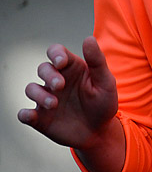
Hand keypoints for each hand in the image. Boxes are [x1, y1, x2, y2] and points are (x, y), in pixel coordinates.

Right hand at [18, 36, 117, 150]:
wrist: (99, 132)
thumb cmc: (103, 103)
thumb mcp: (106, 82)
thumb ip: (97, 61)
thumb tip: (88, 38)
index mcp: (71, 68)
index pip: (56, 52)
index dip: (55, 54)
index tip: (62, 62)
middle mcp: (56, 81)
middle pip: (43, 68)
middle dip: (49, 74)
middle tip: (60, 86)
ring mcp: (47, 98)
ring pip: (31, 88)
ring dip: (38, 94)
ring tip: (53, 104)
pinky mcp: (41, 118)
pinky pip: (25, 113)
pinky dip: (24, 113)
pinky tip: (30, 115)